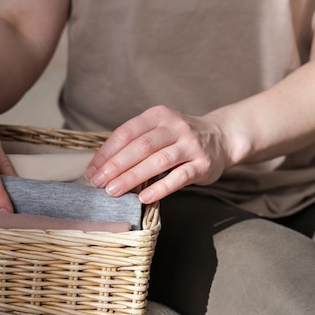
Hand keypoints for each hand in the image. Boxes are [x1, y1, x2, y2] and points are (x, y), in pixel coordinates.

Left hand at [85, 105, 230, 203]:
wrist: (222, 137)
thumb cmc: (179, 138)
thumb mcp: (158, 131)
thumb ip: (134, 144)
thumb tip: (101, 168)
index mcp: (158, 116)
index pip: (126, 133)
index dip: (106, 152)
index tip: (92, 170)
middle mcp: (175, 127)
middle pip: (140, 147)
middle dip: (115, 166)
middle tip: (98, 183)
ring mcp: (190, 145)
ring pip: (158, 161)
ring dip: (132, 177)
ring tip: (113, 191)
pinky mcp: (203, 164)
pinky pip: (179, 177)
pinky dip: (160, 188)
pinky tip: (143, 198)